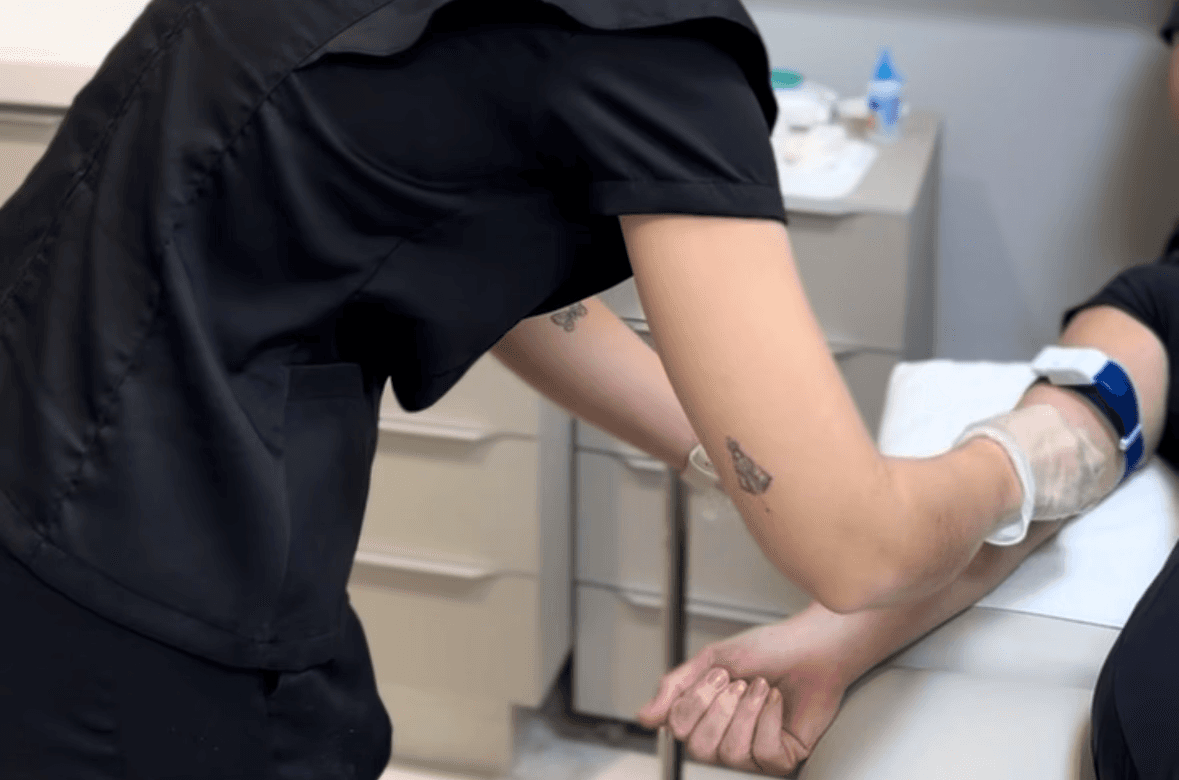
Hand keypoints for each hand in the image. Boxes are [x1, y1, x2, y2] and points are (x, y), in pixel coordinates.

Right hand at [636, 614, 850, 774]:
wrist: (812, 647)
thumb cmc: (768, 650)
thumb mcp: (712, 660)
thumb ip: (675, 687)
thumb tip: (645, 717)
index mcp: (704, 714)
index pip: (677, 728)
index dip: (695, 702)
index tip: (717, 674)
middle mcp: (724, 737)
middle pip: (699, 748)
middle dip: (720, 709)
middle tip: (738, 682)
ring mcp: (752, 751)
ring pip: (731, 752)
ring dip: (747, 710)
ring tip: (761, 687)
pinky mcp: (780, 758)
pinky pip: (762, 752)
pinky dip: (769, 718)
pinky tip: (776, 700)